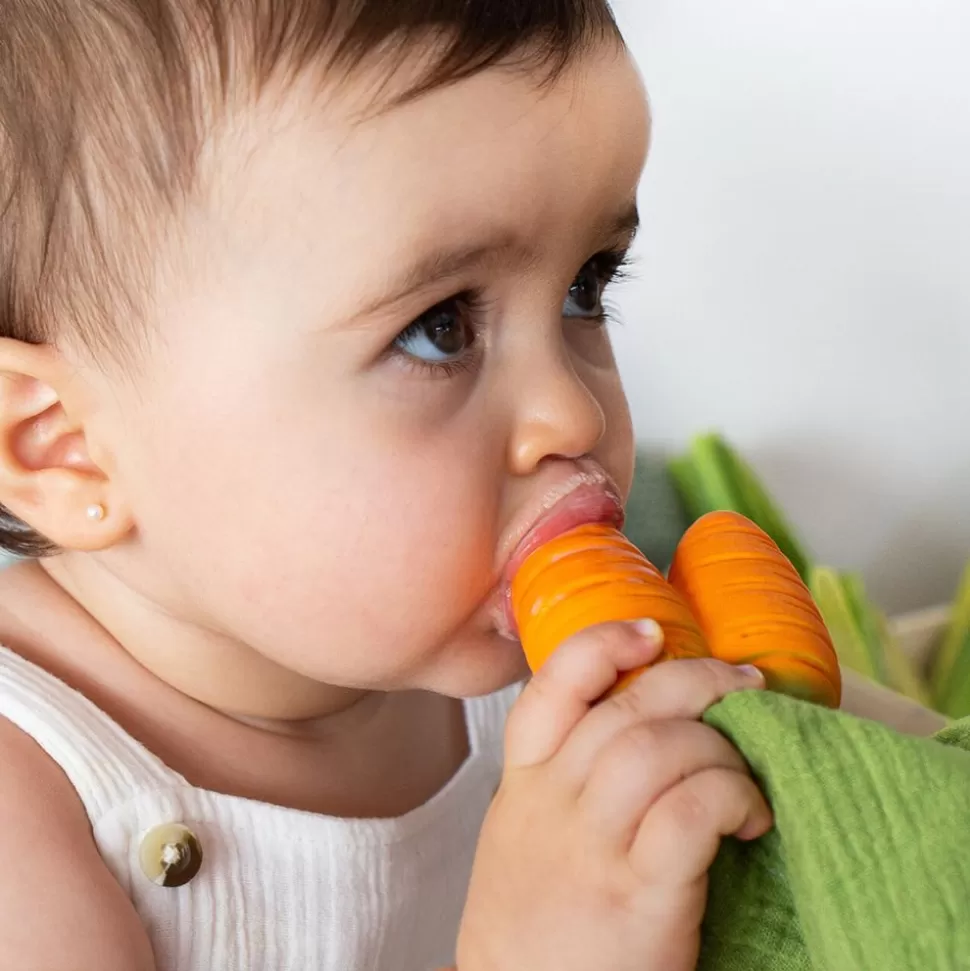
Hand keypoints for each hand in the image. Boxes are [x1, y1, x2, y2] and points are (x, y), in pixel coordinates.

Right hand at [455, 621, 771, 970]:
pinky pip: (690, 811)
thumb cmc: (532, 929)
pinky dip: (732, 796)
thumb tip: (643, 729)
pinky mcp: (637, 897)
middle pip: (627, 709)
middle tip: (744, 683)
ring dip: (720, 746)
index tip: (651, 632)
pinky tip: (752, 818)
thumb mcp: (522, 839)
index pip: (550, 687)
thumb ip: (561, 784)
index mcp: (524, 785)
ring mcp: (591, 848)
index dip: (603, 644)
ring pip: (660, 748)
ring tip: (746, 770)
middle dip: (696, 680)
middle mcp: (553, 804)